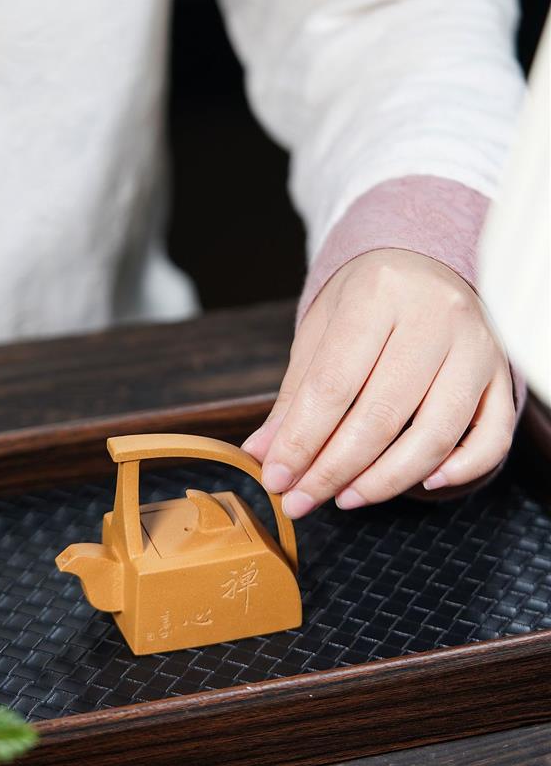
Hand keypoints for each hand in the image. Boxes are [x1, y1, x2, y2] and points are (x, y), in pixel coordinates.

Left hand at [243, 249, 514, 515]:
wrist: (424, 264)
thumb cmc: (366, 301)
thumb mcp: (321, 332)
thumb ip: (295, 395)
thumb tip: (264, 454)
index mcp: (379, 294)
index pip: (334, 385)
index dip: (301, 441)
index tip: (278, 479)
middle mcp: (435, 316)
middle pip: (382, 415)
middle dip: (334, 470)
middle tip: (303, 501)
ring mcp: (477, 346)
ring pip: (436, 434)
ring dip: (386, 480)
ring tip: (346, 498)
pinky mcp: (501, 374)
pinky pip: (492, 437)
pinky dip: (460, 469)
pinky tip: (422, 483)